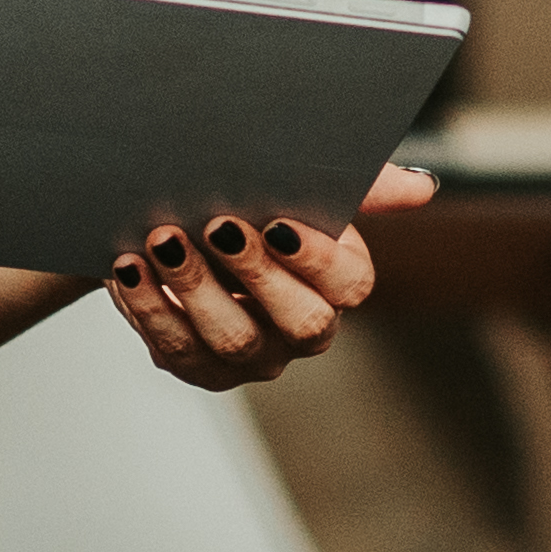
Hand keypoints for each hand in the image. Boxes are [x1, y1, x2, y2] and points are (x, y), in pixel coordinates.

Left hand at [100, 161, 434, 390]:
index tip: (277, 221)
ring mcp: (251, 356)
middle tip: (215, 225)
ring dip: (194, 288)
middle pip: (297, 322)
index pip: (349, 285)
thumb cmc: (258, 202)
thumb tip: (422, 188)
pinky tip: (128, 268)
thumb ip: (362, 184)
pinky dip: (147, 307)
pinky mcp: (196, 366)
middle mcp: (303, 330)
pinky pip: (172, 348)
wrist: (183, 221)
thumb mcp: (305, 185)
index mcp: (339, 283)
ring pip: (231, 339)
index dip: (315, 259)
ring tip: (160, 240)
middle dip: (254, 274)